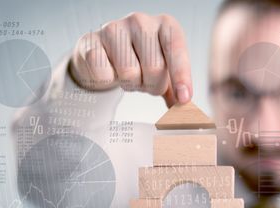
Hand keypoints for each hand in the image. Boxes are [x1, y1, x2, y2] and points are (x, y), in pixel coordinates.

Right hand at [69, 12, 192, 106]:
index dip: (181, 76)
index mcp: (166, 25)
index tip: (183, 99)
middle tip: (145, 81)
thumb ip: (178, 89)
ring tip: (128, 75)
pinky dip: (108, 81)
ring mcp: (114, 28)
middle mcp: (141, 21)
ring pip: (130, 73)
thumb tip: (189, 113)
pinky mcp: (90, 41)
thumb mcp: (165, 71)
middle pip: (154, 68)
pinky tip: (109, 72)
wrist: (103, 54)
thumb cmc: (141, 62)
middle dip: (152, 85)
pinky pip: (105, 74)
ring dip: (131, 84)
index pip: (177, 50)